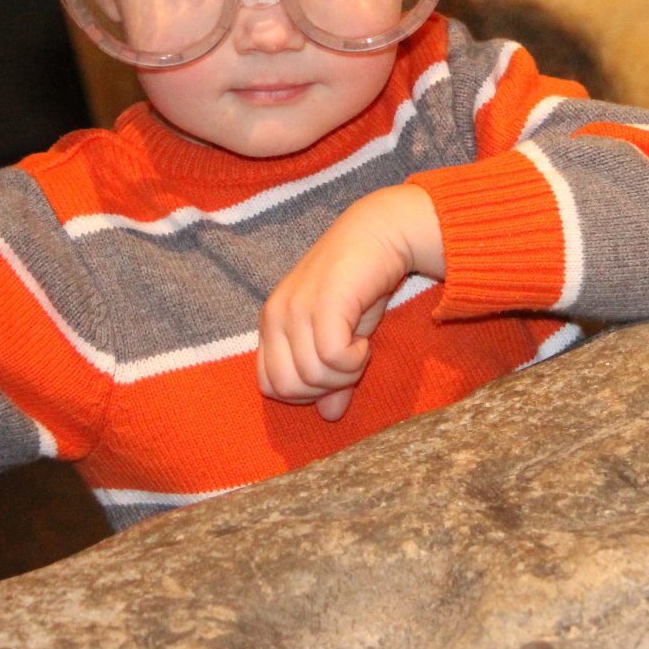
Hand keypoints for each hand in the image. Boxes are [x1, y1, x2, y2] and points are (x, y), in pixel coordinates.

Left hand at [257, 184, 443, 421]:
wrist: (380, 233)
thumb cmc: (359, 285)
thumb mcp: (343, 336)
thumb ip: (331, 375)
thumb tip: (329, 415)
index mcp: (271, 323)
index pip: (269, 385)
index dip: (305, 392)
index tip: (335, 372)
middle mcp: (276, 316)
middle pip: (288, 387)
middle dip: (325, 387)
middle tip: (351, 361)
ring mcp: (296, 307)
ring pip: (312, 375)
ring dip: (345, 373)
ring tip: (360, 346)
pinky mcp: (323, 303)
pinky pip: (332, 357)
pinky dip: (354, 360)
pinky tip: (364, 341)